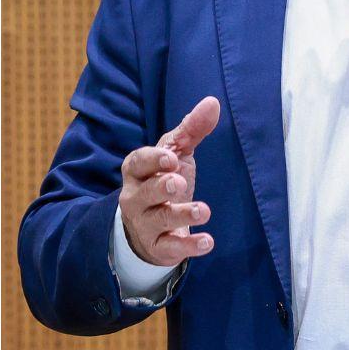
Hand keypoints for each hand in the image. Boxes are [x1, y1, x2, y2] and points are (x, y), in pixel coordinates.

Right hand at [119, 96, 219, 267]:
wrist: (151, 229)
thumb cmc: (164, 182)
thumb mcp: (176, 155)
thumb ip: (191, 129)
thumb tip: (213, 102)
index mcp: (137, 170)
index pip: (139, 162)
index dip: (153, 160)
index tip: (170, 158)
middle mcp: (135, 196)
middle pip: (144, 191)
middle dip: (161, 186)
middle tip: (178, 182)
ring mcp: (145, 223)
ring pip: (158, 219)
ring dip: (181, 214)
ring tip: (204, 210)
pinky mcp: (158, 247)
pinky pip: (170, 248)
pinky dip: (189, 246)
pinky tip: (208, 241)